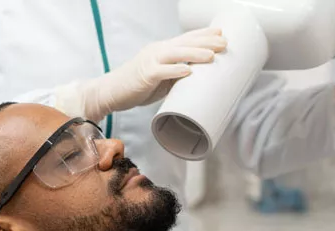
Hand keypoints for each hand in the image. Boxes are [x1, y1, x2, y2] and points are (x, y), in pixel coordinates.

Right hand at [56, 27, 226, 120]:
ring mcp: (150, 61)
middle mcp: (156, 51)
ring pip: (176, 53)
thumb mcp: (158, 78)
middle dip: (206, 42)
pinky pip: (162, 70)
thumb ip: (174, 75)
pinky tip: (189, 70)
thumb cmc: (134, 87)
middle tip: (224, 43)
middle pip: (185, 43)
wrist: (110, 92)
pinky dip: (176, 70)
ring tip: (213, 55)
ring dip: (196, 53)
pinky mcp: (144, 75)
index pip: (185, 39)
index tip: (221, 34)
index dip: (203, 36)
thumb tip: (193, 79)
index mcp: (160, 51)